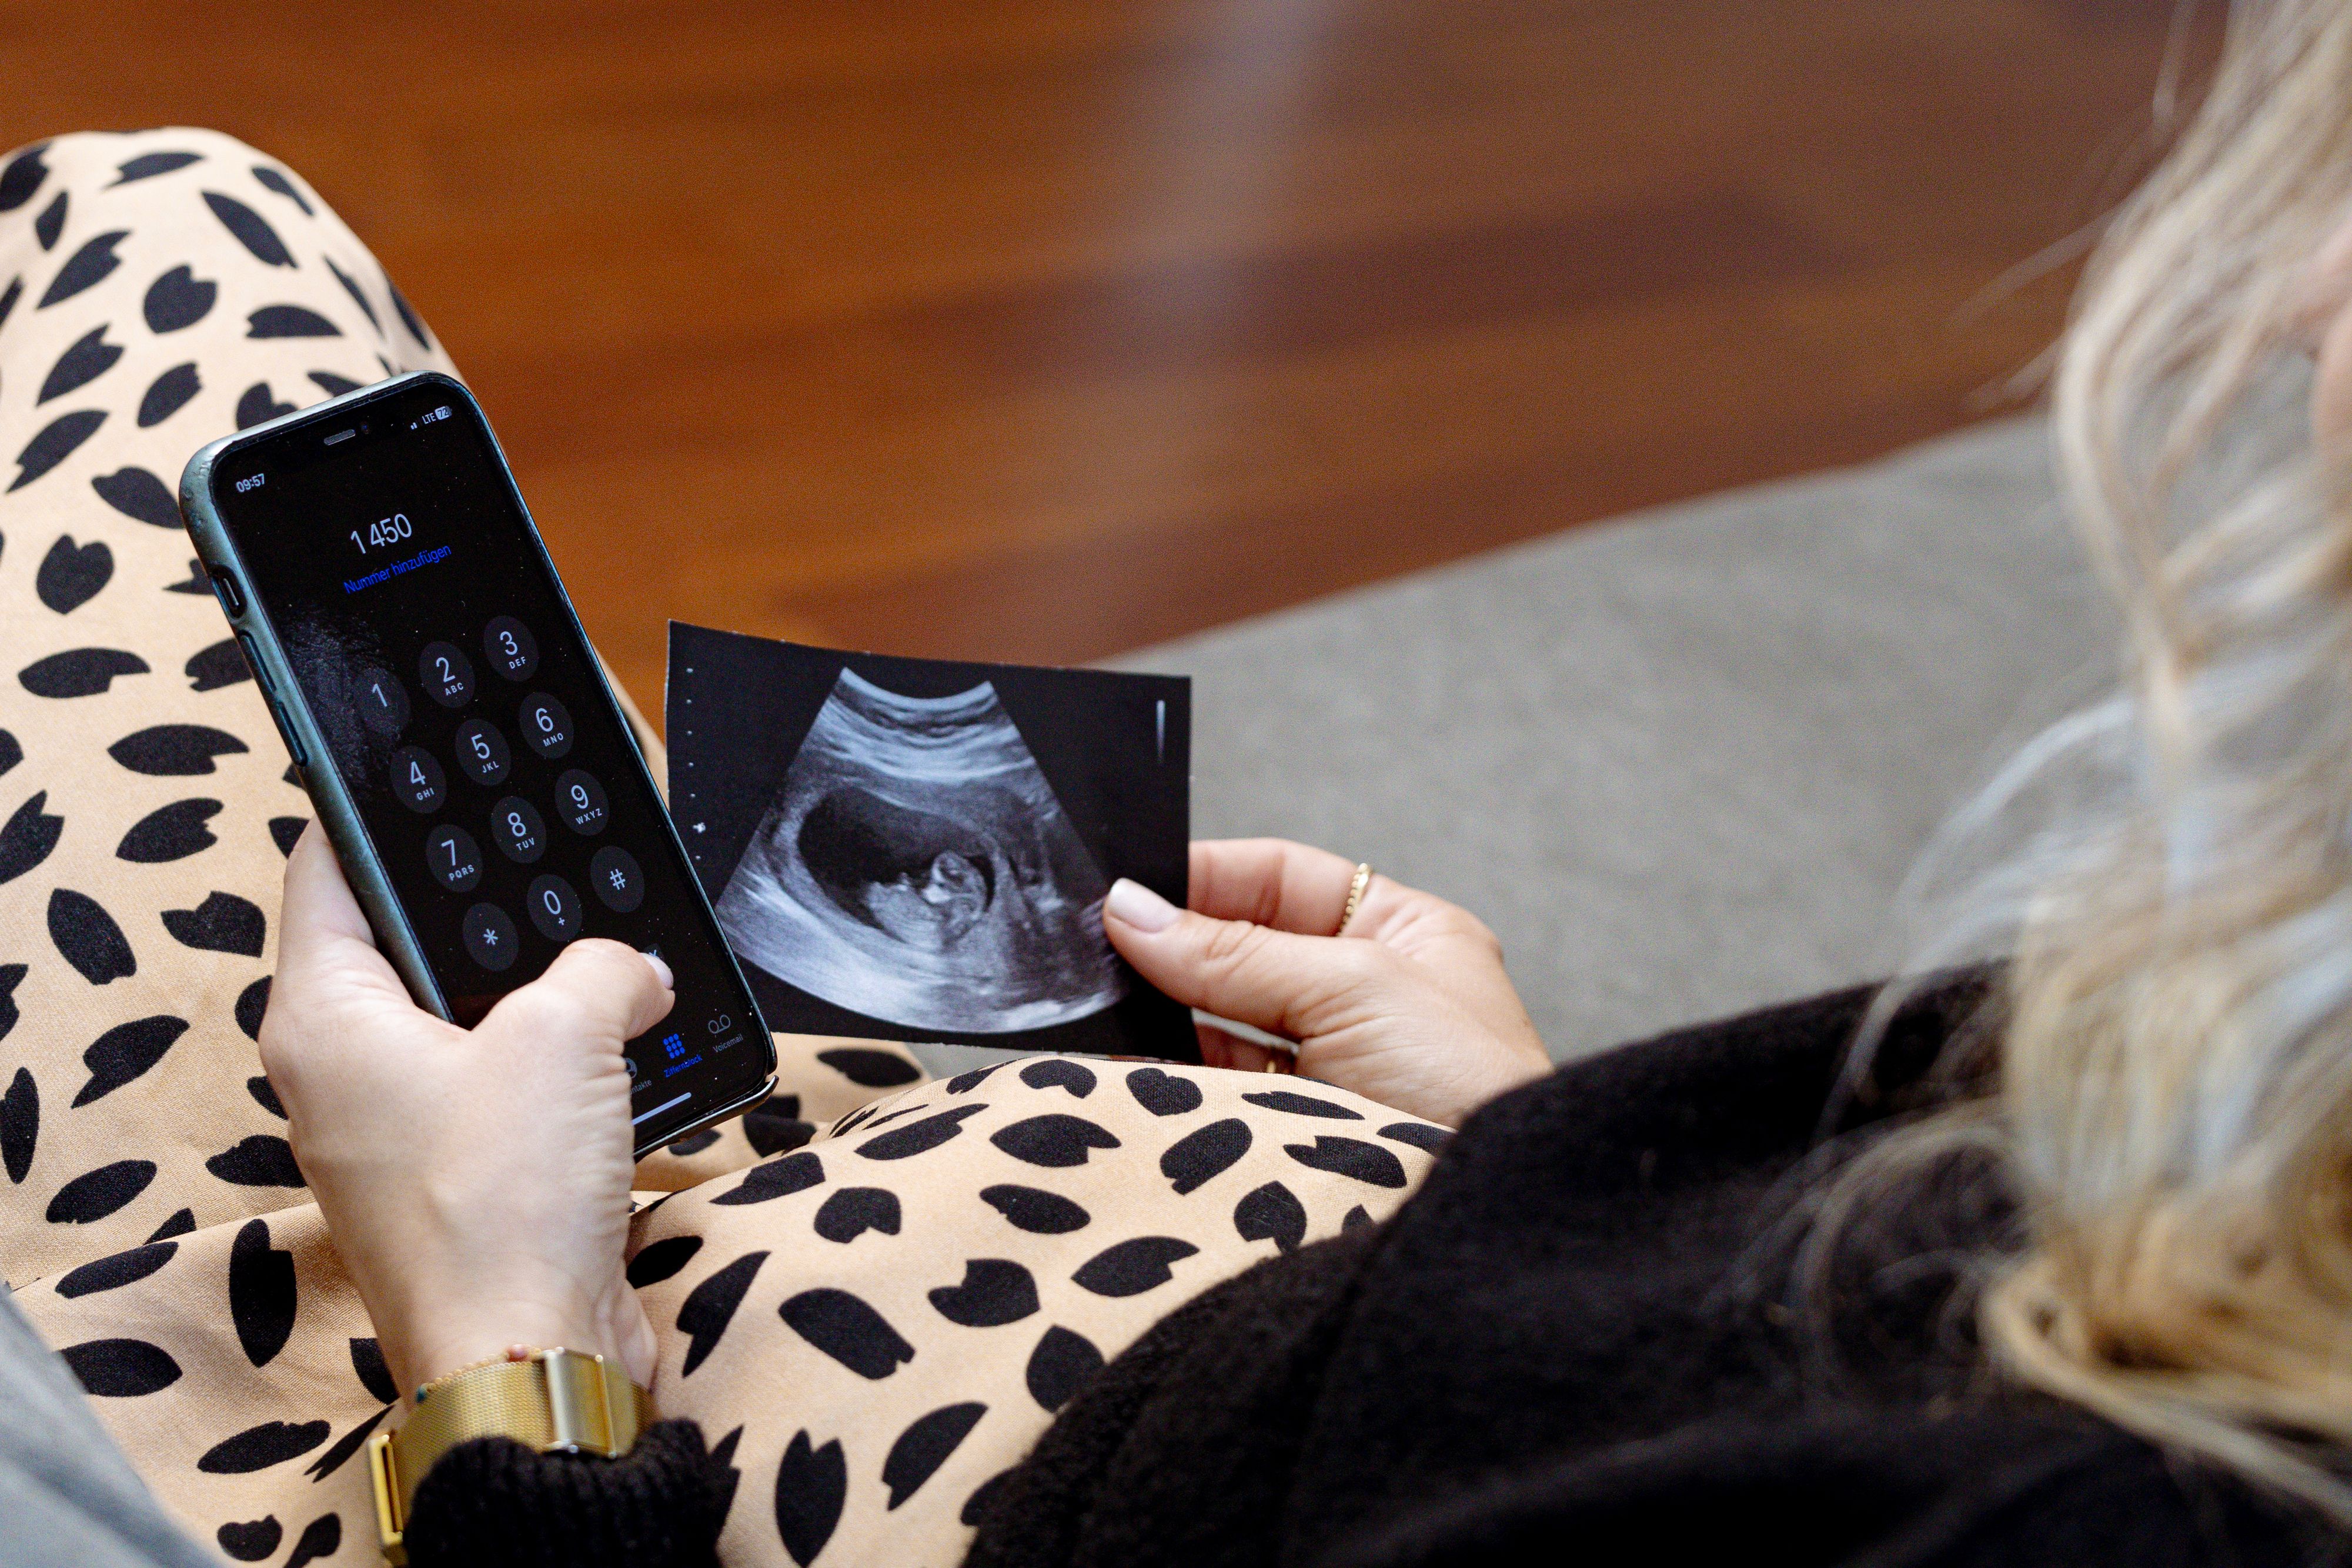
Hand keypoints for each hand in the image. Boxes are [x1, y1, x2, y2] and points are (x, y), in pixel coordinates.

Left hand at [262, 825, 674, 1397]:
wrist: (532, 1357)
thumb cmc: (506, 1202)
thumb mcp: (568, 1034)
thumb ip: (605, 967)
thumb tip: (633, 969)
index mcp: (323, 1018)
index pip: (329, 869)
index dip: (382, 810)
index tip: (432, 768)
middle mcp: (343, 1073)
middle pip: (409, 943)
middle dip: (493, 908)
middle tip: (559, 858)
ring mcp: (399, 1134)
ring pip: (472, 1020)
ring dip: (546, 995)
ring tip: (618, 953)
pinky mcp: (460, 1183)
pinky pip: (511, 1090)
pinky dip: (566, 1067)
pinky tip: (633, 1045)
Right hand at [1103, 839, 1548, 1126]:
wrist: (1485, 1223)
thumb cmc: (1471, 1092)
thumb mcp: (1351, 988)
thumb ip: (1235, 951)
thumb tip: (1135, 910)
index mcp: (1405, 935)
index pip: (1283, 878)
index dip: (1206, 877)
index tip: (1132, 888)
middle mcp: (1368, 994)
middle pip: (1244, 947)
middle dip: (1176, 946)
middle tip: (1102, 945)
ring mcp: (1332, 1066)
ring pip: (1223, 1021)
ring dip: (1168, 1013)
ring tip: (1108, 1003)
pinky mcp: (1299, 1133)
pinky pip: (1221, 1089)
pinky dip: (1175, 1075)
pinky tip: (1131, 1063)